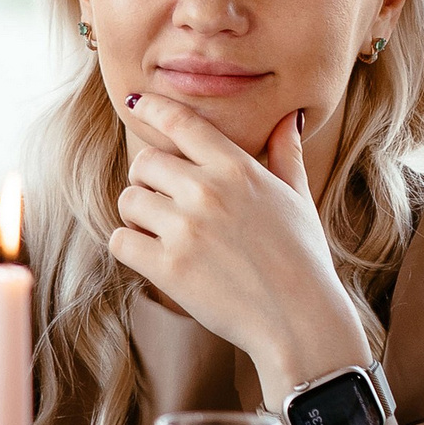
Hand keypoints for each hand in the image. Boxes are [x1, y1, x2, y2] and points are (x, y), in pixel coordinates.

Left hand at [108, 93, 369, 394]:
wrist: (300, 320)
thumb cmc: (302, 258)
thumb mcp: (297, 198)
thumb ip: (286, 154)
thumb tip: (291, 117)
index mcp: (237, 168)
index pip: (180, 122)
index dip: (153, 109)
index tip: (137, 104)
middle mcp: (207, 191)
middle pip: (144, 162)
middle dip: (148, 179)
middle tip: (164, 200)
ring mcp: (185, 229)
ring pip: (128, 200)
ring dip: (138, 214)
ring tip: (162, 232)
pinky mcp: (168, 268)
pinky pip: (121, 240)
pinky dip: (130, 246)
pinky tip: (152, 255)